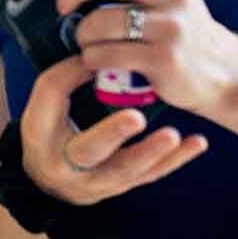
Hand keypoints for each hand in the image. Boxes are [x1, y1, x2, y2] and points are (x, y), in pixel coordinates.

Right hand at [19, 54, 207, 203]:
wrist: (49, 179)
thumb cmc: (45, 133)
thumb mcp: (41, 107)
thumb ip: (63, 79)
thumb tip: (96, 53)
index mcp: (44, 141)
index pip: (51, 107)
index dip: (68, 80)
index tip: (92, 67)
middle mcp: (69, 168)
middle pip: (91, 151)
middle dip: (114, 134)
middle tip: (136, 117)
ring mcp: (100, 181)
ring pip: (128, 170)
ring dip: (154, 152)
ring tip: (175, 135)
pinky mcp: (124, 185)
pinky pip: (151, 174)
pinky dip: (176, 160)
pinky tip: (197, 143)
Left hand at [43, 0, 237, 114]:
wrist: (222, 67)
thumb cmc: (177, 14)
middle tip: (60, 5)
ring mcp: (172, 26)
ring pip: (102, 21)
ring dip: (80, 32)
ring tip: (83, 38)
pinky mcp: (167, 60)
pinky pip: (108, 55)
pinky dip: (91, 57)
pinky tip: (95, 59)